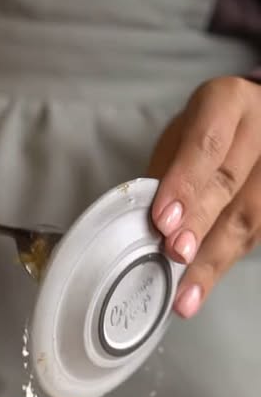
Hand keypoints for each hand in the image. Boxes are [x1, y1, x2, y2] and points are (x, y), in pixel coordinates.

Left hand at [148, 76, 260, 317]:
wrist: (250, 128)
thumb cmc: (204, 137)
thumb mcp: (179, 139)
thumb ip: (166, 174)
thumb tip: (145, 226)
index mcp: (228, 103)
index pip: (208, 143)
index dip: (185, 183)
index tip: (163, 220)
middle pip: (230, 183)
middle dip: (200, 225)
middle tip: (175, 254)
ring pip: (247, 218)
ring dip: (211, 262)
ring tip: (184, 294)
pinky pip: (252, 239)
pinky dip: (220, 267)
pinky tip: (198, 290)